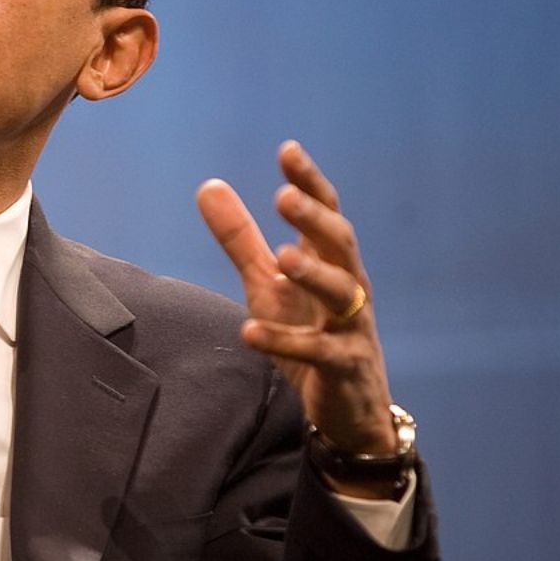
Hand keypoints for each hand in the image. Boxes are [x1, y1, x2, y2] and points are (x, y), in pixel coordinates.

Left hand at [197, 141, 398, 498]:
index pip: (325, 213)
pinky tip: (249, 331)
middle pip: (340, 243)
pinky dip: (284, 341)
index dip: (310, 182)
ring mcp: (351, 327)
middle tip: (284, 196)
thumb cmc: (308, 332)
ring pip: (343, 293)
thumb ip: (239, 237)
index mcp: (330, 261)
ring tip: (282, 257)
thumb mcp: (267, 283)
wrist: (346, 410)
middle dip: (315, 218)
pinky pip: (319, 351)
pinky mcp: (344, 367)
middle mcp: (349, 287)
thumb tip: (208, 185)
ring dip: (313, 273)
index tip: (288, 150)